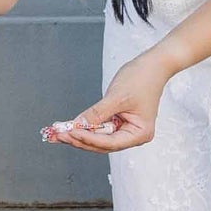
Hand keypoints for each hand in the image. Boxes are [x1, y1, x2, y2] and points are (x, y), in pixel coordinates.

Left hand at [43, 50, 174, 152]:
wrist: (152, 65)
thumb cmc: (142, 79)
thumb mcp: (117, 97)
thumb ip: (97, 113)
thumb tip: (78, 125)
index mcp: (139, 133)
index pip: (109, 142)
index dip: (89, 139)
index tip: (71, 132)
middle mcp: (133, 135)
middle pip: (101, 144)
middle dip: (79, 140)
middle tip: (58, 136)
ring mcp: (125, 130)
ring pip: (97, 139)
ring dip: (78, 136)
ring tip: (59, 133)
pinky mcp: (117, 122)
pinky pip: (98, 129)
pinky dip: (84, 127)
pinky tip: (69, 127)